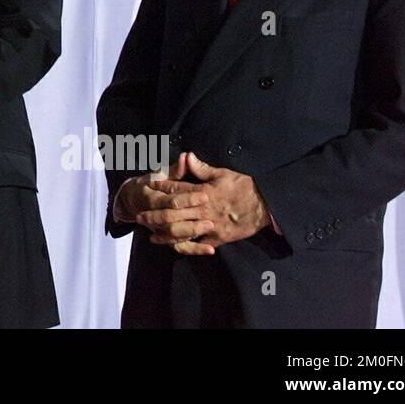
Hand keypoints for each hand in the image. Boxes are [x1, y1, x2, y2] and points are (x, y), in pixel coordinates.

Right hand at [120, 153, 215, 251]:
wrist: (133, 201)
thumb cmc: (149, 185)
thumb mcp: (158, 174)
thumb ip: (174, 169)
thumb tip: (186, 157)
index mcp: (152, 198)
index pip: (171, 200)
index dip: (188, 198)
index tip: (205, 196)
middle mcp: (154, 215)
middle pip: (174, 220)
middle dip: (193, 217)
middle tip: (211, 216)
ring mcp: (160, 229)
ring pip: (175, 236)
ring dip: (193, 232)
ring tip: (210, 228)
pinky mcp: (168, 239)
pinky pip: (180, 248)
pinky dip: (195, 250)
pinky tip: (209, 249)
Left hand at [144, 153, 268, 253]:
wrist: (265, 206)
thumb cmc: (244, 187)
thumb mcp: (223, 173)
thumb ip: (202, 168)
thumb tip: (187, 156)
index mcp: (203, 192)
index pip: (177, 189)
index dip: (162, 188)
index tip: (149, 186)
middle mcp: (203, 209)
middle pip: (174, 213)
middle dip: (155, 215)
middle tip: (139, 216)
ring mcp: (210, 225)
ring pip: (182, 231)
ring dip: (164, 233)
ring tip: (150, 234)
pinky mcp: (217, 238)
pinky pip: (197, 244)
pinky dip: (183, 246)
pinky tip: (171, 246)